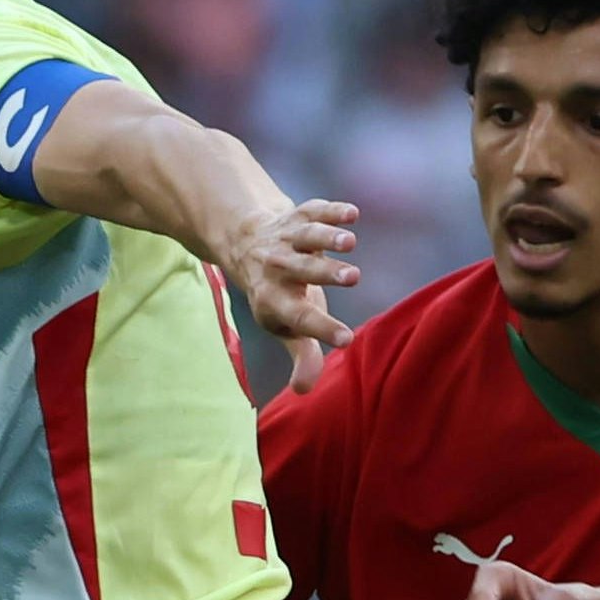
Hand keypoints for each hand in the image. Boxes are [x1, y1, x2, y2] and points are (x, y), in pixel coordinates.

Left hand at [213, 197, 358, 392]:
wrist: (247, 246)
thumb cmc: (280, 295)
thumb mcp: (285, 326)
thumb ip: (302, 355)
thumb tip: (303, 390)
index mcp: (274, 301)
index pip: (300, 318)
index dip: (323, 329)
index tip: (349, 340)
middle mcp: (277, 268)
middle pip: (301, 270)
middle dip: (325, 273)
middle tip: (353, 278)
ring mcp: (286, 240)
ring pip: (306, 236)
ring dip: (327, 237)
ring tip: (349, 241)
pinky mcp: (297, 216)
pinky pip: (313, 210)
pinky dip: (330, 209)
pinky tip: (352, 214)